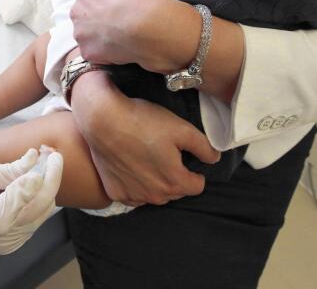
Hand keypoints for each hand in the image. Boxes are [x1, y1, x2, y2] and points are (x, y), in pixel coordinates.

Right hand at [0, 148, 63, 267]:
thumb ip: (7, 170)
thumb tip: (34, 157)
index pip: (8, 209)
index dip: (25, 191)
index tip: (37, 172)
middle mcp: (2, 234)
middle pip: (37, 208)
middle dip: (51, 179)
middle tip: (54, 155)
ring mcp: (12, 241)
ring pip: (43, 212)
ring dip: (48, 187)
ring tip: (48, 162)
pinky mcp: (17, 242)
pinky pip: (36, 218)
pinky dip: (39, 198)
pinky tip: (35, 181)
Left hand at [71, 0, 169, 68]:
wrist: (147, 26)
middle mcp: (76, 11)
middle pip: (85, 13)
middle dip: (97, 15)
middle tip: (117, 19)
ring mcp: (80, 34)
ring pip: (87, 34)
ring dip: (99, 34)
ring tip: (118, 36)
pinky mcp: (87, 53)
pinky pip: (95, 52)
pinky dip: (104, 52)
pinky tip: (119, 48)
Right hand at [71, 72, 219, 205]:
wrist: (103, 120)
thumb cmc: (143, 122)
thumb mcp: (181, 128)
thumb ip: (203, 147)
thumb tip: (214, 159)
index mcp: (174, 182)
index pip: (196, 186)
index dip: (195, 171)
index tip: (186, 157)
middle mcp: (155, 196)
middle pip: (175, 191)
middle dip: (175, 176)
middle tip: (165, 152)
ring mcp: (133, 196)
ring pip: (154, 194)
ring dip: (155, 181)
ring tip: (147, 156)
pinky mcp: (115, 192)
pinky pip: (133, 194)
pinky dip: (135, 184)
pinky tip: (131, 164)